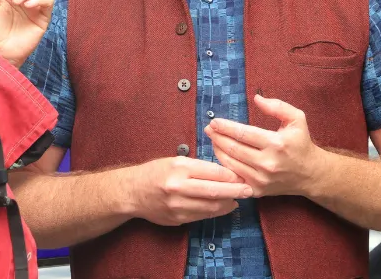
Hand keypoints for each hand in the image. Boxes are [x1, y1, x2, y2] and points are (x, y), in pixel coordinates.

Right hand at [126, 156, 253, 225]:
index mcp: (179, 168)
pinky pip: (202, 216)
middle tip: (249, 190)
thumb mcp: (174, 161)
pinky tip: (223, 207)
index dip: (231, 175)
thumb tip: (225, 173)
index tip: (242, 175)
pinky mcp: (177, 219)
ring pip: (211, 207)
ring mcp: (178, 205)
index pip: (213, 172)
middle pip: (215, 191)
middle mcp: (178, 187)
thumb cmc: (155, 172)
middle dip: (236, 191)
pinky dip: (215, 212)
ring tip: (237, 199)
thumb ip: (198, 167)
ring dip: (228, 203)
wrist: (132, 192)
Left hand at [204, 94, 324, 197]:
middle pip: (234, 149)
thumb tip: (256, 98)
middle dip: (217, 137)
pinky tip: (220, 155)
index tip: (214, 121)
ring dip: (217, 150)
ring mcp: (261, 179)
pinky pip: (234, 177)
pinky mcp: (257, 190)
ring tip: (212, 139)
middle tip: (208, 129)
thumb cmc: (301, 144)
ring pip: (230, 163)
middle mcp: (268, 163)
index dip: (225, 127)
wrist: (311, 175)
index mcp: (277, 144)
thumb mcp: (297, 119)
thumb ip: (278, 106)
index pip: (243, 134)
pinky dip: (224, 166)